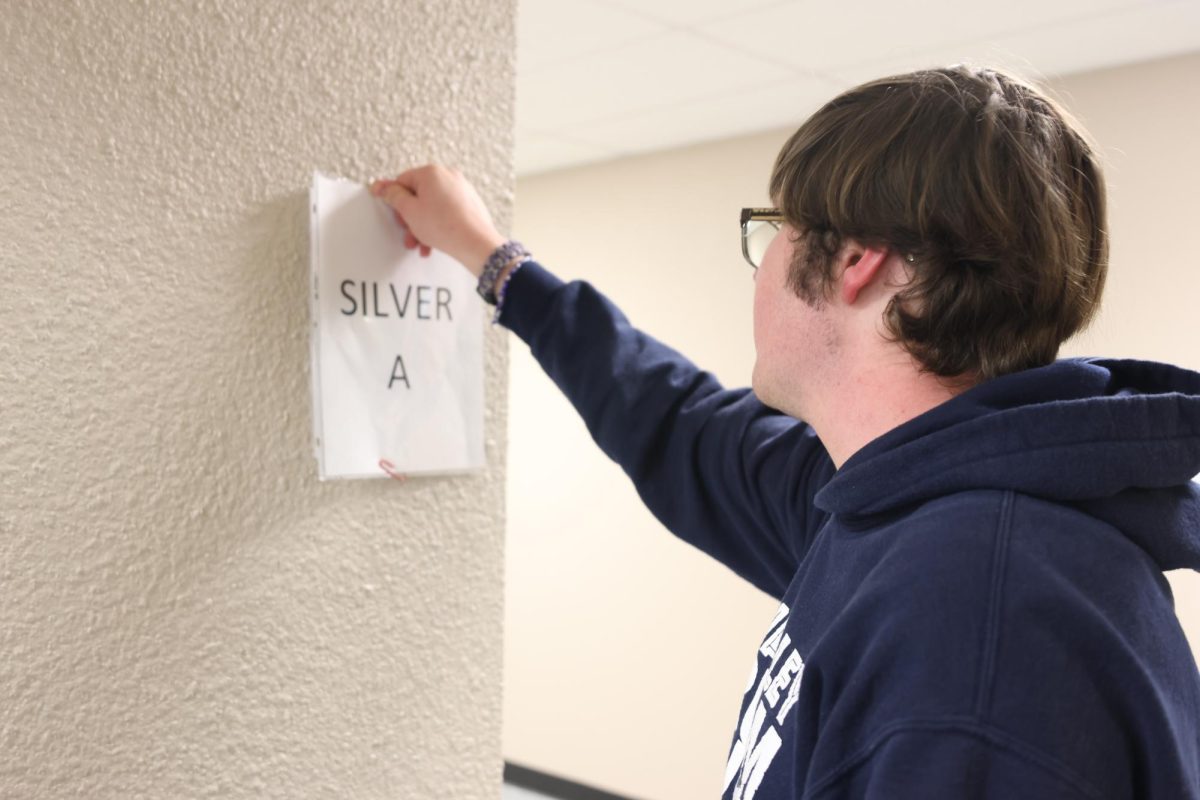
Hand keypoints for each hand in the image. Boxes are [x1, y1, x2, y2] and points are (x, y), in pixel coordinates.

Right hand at [369, 165, 506, 276]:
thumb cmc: (445, 226)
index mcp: (432, 172)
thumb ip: (394, 197)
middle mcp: (449, 176)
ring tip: (420, 244)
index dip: (394, 199)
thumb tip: (386, 187)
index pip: (403, 181)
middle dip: (410, 217)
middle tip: (407, 231)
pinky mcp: (470, 203)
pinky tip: (434, 243)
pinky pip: (447, 212)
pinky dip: (438, 225)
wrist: (476, 243)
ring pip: (433, 206)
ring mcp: (461, 189)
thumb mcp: (410, 211)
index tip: (391, 211)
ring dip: (422, 225)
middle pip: (419, 195)